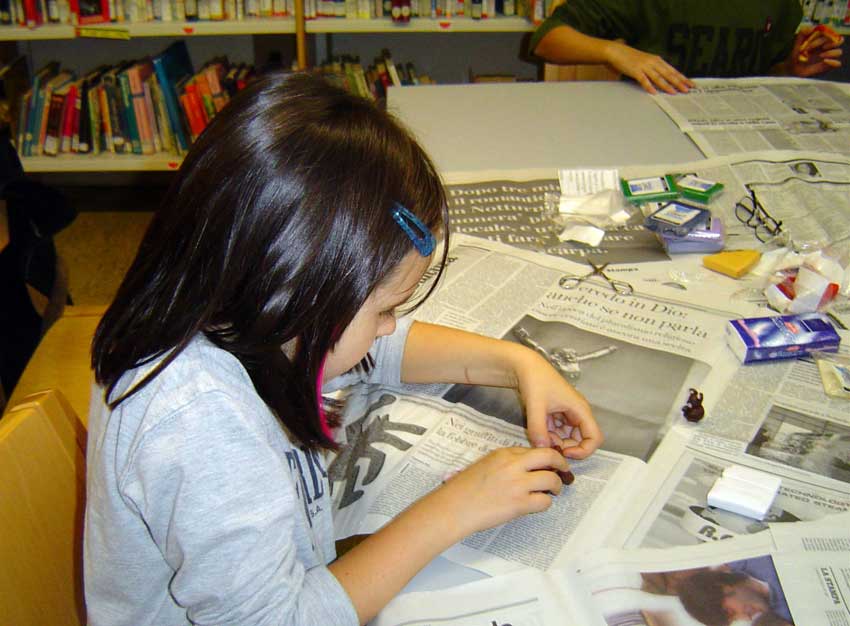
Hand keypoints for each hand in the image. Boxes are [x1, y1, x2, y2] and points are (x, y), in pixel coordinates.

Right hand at [438, 446, 569, 534]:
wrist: (454, 507)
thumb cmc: (463, 488)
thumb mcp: (484, 464)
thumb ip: (506, 463)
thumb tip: (526, 467)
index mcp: (503, 453)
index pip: (533, 450)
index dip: (543, 457)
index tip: (547, 464)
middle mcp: (514, 465)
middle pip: (549, 456)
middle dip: (561, 463)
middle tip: (563, 470)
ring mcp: (518, 484)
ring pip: (552, 480)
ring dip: (556, 486)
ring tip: (552, 491)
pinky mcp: (520, 504)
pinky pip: (544, 501)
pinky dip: (545, 503)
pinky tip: (537, 504)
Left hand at [513, 349, 602, 458]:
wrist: (524, 366)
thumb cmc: (535, 380)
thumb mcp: (535, 405)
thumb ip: (538, 428)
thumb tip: (542, 449)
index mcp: (580, 409)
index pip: (595, 437)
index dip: (583, 450)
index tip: (565, 453)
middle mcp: (577, 412)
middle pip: (581, 440)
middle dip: (566, 446)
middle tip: (547, 444)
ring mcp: (567, 414)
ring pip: (568, 437)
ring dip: (556, 441)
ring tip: (540, 435)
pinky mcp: (557, 414)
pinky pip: (558, 431)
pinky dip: (549, 435)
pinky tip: (538, 429)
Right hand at [604, 41, 694, 94]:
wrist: (617, 51)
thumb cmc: (631, 57)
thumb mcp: (646, 61)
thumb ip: (655, 69)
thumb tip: (664, 78)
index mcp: (657, 60)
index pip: (673, 70)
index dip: (682, 77)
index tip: (690, 84)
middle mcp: (653, 62)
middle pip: (668, 74)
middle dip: (679, 82)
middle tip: (687, 90)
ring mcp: (644, 67)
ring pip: (658, 77)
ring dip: (667, 86)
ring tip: (674, 92)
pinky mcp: (635, 71)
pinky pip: (644, 80)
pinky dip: (649, 86)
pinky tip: (654, 92)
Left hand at [787, 26, 843, 76]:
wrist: (792, 68)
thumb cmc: (796, 54)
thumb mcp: (797, 43)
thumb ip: (803, 33)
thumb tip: (813, 28)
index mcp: (822, 39)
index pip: (831, 32)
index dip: (825, 34)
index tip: (812, 39)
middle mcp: (827, 47)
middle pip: (838, 40)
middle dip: (829, 43)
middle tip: (818, 47)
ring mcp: (828, 56)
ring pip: (839, 52)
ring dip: (831, 53)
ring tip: (820, 56)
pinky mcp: (827, 65)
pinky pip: (838, 63)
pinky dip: (833, 62)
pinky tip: (824, 61)